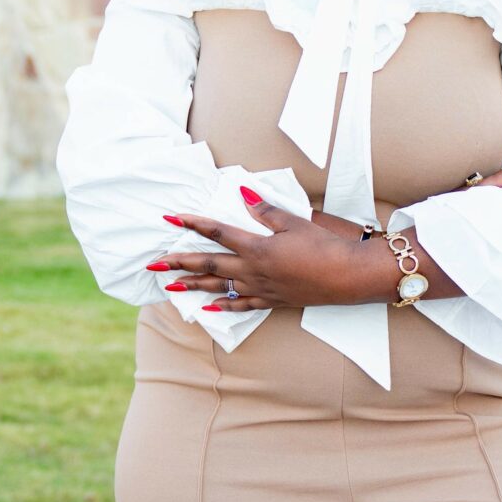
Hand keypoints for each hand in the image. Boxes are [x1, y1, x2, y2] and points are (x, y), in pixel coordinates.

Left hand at [149, 188, 392, 311]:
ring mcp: (260, 288)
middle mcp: (252, 270)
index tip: (171, 218)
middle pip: (208, 264)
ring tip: (171, 285)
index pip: (217, 232)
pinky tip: (207, 308)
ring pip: (219, 286)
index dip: (193, 223)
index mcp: (256, 247)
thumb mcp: (294, 222)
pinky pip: (241, 305)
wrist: (346, 276)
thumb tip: (242, 193)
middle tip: (154, 263)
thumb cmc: (323, 246)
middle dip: (179, 261)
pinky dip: (222, 307)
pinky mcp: (271, 300)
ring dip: (193, 285)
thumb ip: (264, 210)